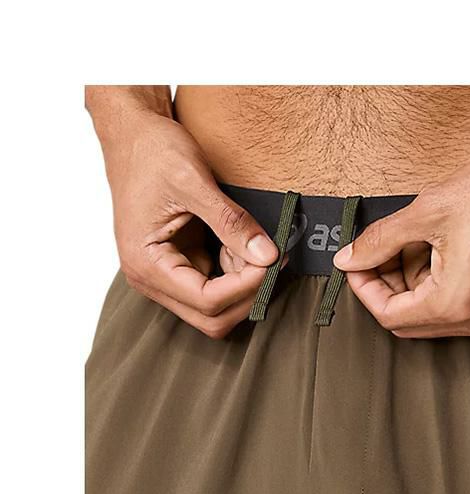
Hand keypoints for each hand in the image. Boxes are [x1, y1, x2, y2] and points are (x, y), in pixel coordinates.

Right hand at [90, 93, 277, 338]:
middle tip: (272, 259)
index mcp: (146, 264)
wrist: (134, 135)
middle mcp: (152, 279)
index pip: (207, 301)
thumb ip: (231, 222)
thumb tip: (267, 255)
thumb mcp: (193, 181)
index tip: (272, 259)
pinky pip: (217, 286)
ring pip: (217, 306)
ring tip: (255, 244)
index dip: (246, 286)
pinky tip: (244, 243)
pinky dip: (237, 271)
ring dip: (244, 283)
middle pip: (212, 318)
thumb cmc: (151, 153)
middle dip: (247, 293)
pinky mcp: (181, 266)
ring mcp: (166, 276)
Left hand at [334, 117, 469, 337]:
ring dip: (410, 281)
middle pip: (408, 320)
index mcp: (455, 303)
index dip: (364, 288)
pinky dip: (434, 280)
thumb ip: (381, 240)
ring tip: (412, 240)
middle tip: (379, 251)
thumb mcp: (429, 211)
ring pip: (430, 312)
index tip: (357, 264)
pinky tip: (435, 245)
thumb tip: (351, 257)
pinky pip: (454, 302)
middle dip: (386, 285)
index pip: (388, 316)